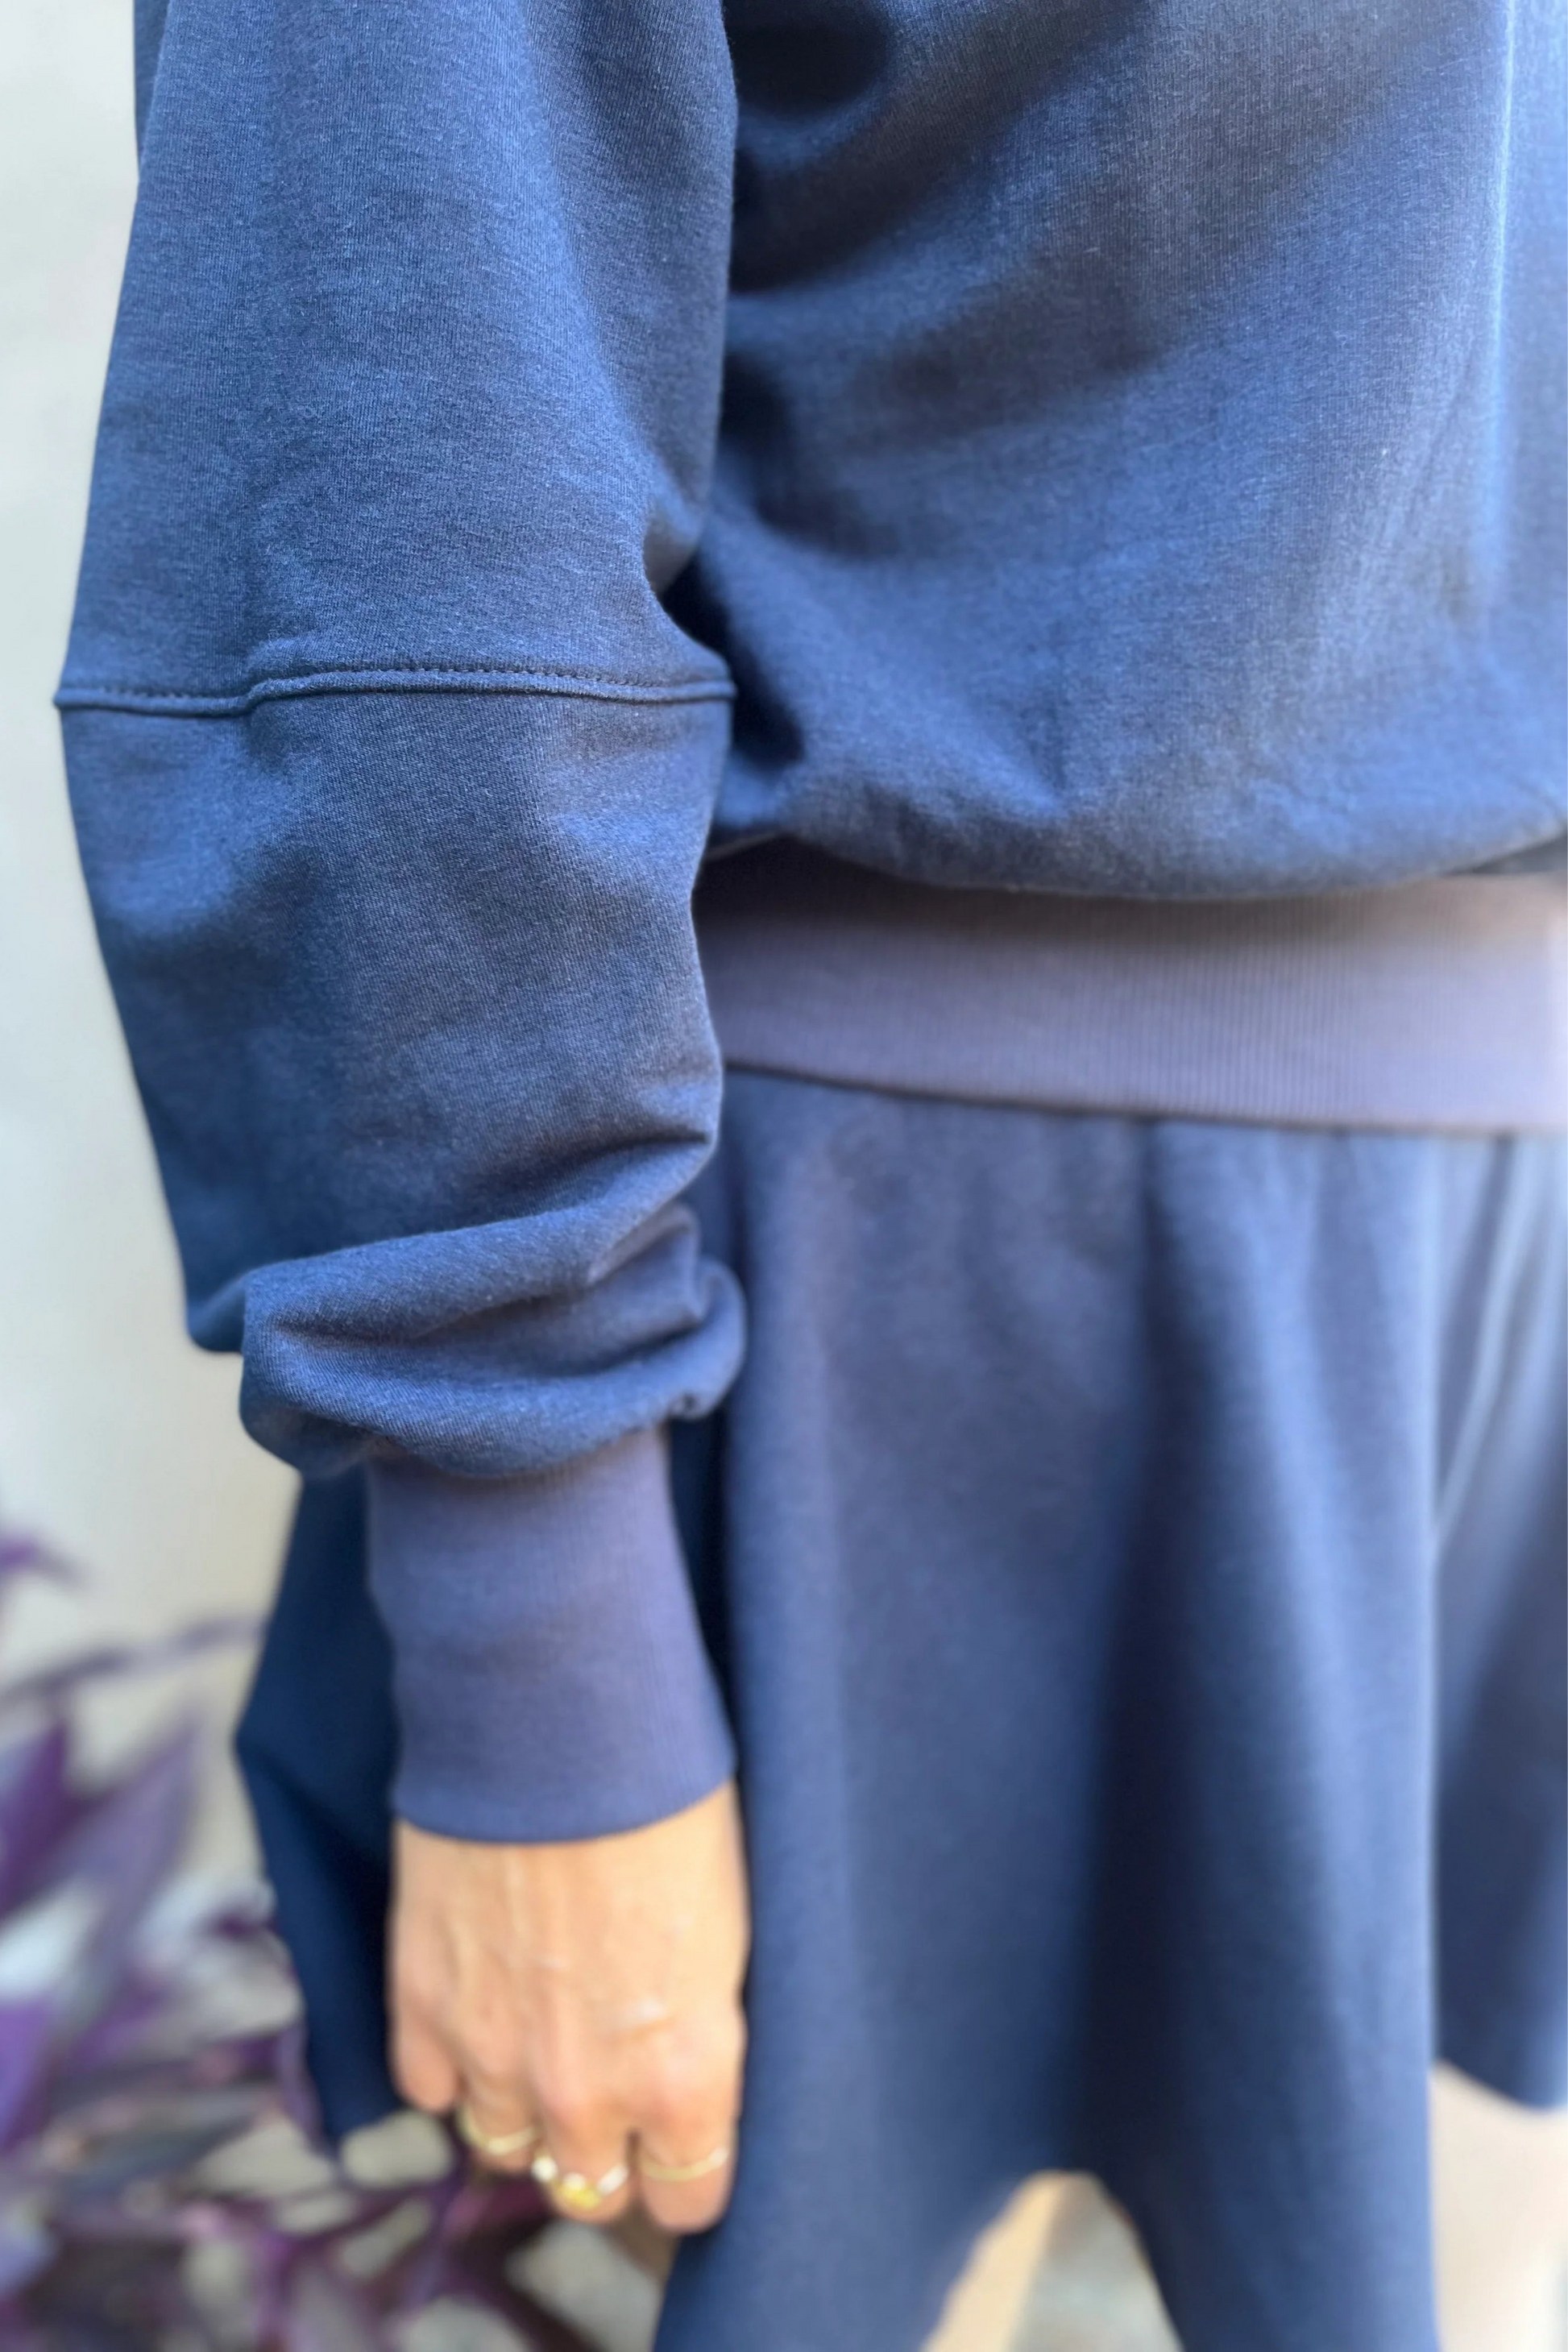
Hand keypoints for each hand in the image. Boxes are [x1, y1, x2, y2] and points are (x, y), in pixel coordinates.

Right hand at [390, 1780, 748, 2232]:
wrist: (558, 1721)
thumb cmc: (671, 1798)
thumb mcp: (730, 1924)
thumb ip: (703, 2022)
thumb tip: (692, 2058)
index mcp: (686, 2074)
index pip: (691, 2196)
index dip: (691, 2164)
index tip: (689, 2132)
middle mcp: (586, 2092)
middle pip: (589, 2190)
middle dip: (607, 2148)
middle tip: (615, 2082)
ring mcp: (492, 2056)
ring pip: (504, 2147)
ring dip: (524, 2107)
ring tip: (546, 2035)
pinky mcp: (420, 2005)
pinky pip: (429, 2090)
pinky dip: (452, 2062)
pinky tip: (482, 2009)